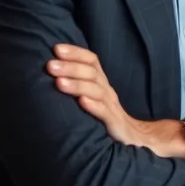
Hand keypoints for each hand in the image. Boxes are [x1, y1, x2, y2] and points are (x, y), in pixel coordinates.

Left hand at [47, 44, 184, 158]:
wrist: (133, 137)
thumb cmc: (105, 117)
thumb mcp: (93, 97)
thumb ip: (79, 85)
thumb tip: (52, 71)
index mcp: (101, 83)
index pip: (92, 61)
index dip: (76, 53)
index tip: (56, 48)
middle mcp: (107, 91)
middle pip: (92, 73)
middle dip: (71, 67)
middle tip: (51, 65)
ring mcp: (111, 107)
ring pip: (96, 91)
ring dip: (77, 85)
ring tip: (59, 82)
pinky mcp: (114, 124)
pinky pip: (104, 113)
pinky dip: (93, 106)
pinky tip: (82, 102)